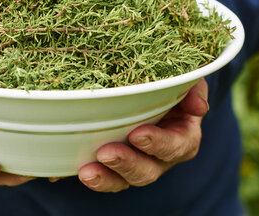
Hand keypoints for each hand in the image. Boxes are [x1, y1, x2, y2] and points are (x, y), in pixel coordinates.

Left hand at [78, 78, 208, 191]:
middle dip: (126, 163)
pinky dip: (79, 173)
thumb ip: (193, 87)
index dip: (158, 143)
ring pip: (122, 180)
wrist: (151, 88)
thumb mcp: (184, 77)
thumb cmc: (169, 81)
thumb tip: (200, 107)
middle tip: (105, 153)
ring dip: (105, 178)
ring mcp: (135, 162)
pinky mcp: (111, 163)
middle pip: (148, 170)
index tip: (137, 135)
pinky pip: (98, 174)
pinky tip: (59, 173)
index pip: (175, 146)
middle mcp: (159, 156)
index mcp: (181, 136)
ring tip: (85, 171)